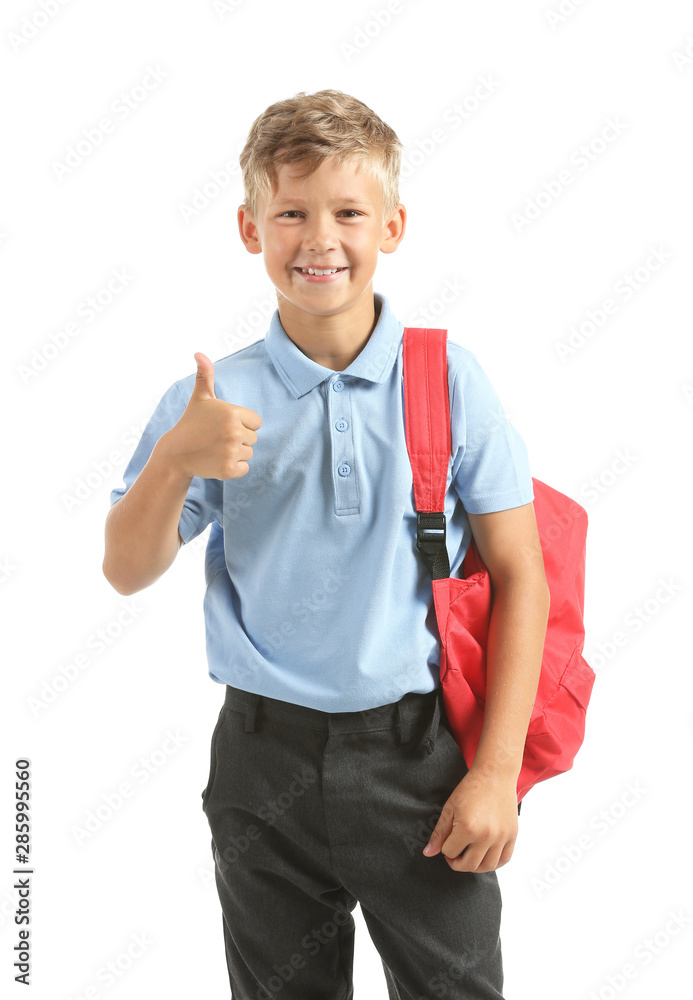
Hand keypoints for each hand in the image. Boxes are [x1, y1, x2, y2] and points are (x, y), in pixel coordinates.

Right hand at [160, 352, 261, 480]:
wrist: (176, 453)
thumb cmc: (191, 423)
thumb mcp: (200, 398)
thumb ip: (205, 375)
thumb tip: (199, 353)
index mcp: (232, 413)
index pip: (256, 422)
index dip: (242, 424)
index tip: (223, 426)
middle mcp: (234, 431)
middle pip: (253, 438)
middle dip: (238, 439)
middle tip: (217, 439)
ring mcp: (231, 451)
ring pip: (249, 454)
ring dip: (235, 454)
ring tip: (215, 449)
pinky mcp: (228, 469)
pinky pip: (245, 468)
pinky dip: (233, 468)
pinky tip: (217, 461)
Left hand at [422, 768, 518, 872]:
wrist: (495, 775)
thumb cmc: (472, 788)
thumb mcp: (450, 808)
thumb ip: (439, 833)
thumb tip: (428, 853)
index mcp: (468, 828)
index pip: (450, 852)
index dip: (445, 848)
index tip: (446, 841)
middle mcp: (486, 836)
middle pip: (469, 865)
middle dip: (457, 863)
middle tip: (454, 854)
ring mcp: (501, 837)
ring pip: (487, 867)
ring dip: (475, 866)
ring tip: (469, 856)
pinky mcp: (512, 835)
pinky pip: (504, 859)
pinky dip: (494, 863)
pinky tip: (485, 856)